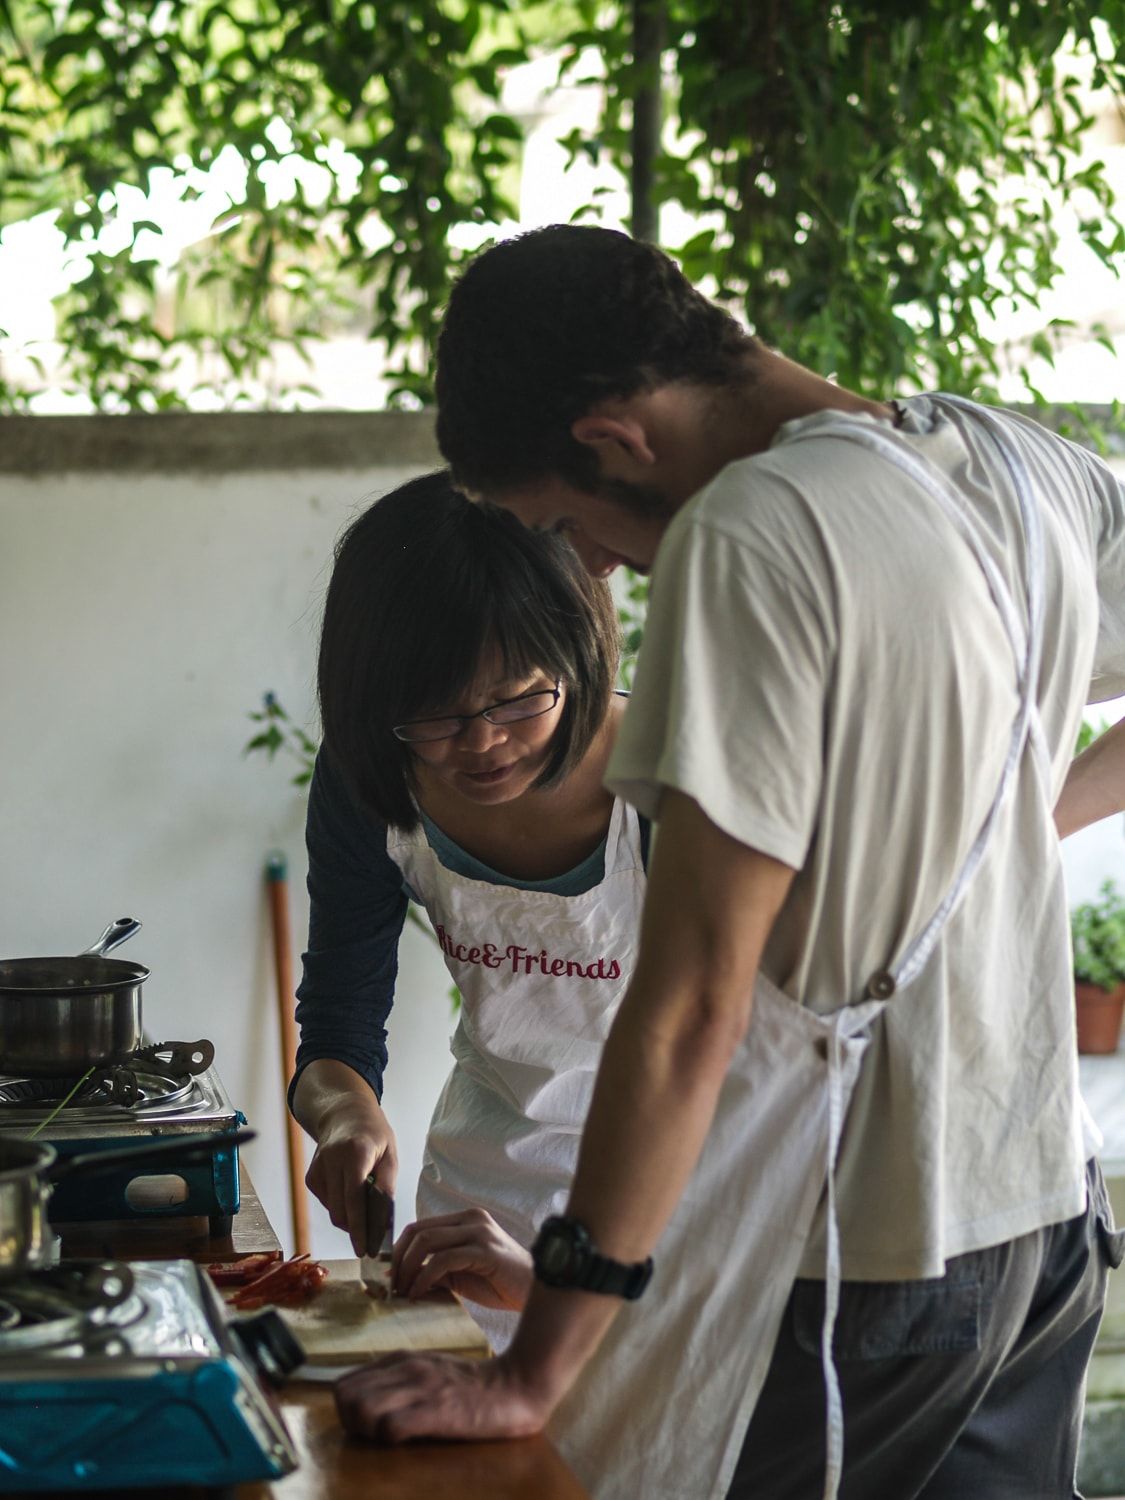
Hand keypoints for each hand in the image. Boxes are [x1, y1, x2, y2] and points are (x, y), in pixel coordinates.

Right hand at [305, 1097, 396, 1254]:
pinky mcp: (311, 1177)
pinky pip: (326, 1203)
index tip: (364, 1249)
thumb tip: (382, 1220)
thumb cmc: (374, 1135)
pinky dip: (340, 1206)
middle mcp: (331, 1160)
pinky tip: (350, 1193)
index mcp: (355, 1152)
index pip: (354, 1198)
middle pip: (340, 1210)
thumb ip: (386, 1185)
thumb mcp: (390, 1154)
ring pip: (332, 1210)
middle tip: (372, 1238)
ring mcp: (317, 1168)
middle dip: (356, 1229)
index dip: (359, 1227)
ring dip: (349, 1218)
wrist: (345, 1114)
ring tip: (365, 1206)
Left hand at [335, 1350, 549, 1444]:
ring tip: (389, 1438)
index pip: (343, 1384)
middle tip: (373, 1436)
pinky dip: (390, 1439)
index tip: (365, 1425)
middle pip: (345, 1398)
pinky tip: (408, 1440)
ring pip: (362, 1410)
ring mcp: (421, 1388)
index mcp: (401, 1359)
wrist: (515, 1386)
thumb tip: (364, 1400)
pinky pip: (391, 1427)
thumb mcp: (429, 1370)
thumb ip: (399, 1378)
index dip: (346, 1410)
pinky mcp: (437, 1411)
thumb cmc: (471, 1386)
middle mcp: (405, 1369)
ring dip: (367, 1432)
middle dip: (351, 1424)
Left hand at [392, 1208, 532, 1308]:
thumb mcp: (460, 1274)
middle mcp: (470, 1218)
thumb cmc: (499, 1283)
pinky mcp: (484, 1249)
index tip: (388, 1277)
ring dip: (408, 1268)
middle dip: (398, 1259)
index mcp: (464, 1220)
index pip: (419, 1227)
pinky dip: (424, 1277)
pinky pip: (443, 1259)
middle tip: (391, 1286)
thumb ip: (435, 1270)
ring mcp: (478, 1231)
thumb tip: (398, 1278)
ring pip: (427, 1241)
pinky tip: (419, 1293)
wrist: (534, 1291)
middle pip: (418, 1231)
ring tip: (403, 1291)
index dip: (398, 1252)